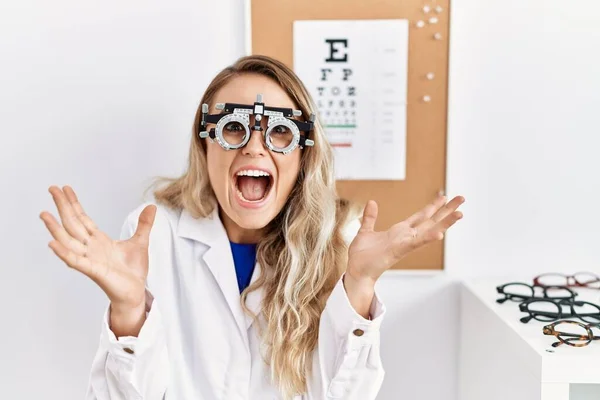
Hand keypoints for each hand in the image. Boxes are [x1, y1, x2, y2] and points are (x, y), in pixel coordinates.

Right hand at [40, 186, 156, 311]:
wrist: (136, 291)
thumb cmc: (133, 271)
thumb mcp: (140, 242)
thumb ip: (144, 225)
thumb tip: (152, 207)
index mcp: (99, 240)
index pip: (82, 218)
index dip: (74, 203)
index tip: (65, 189)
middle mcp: (90, 247)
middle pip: (72, 223)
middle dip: (62, 206)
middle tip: (51, 188)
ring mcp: (89, 259)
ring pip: (68, 241)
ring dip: (55, 228)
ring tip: (44, 214)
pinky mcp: (93, 271)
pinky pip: (75, 261)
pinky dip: (64, 253)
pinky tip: (53, 243)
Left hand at [347, 194, 464, 282]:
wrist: (356, 272)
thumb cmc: (362, 256)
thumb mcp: (365, 231)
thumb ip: (370, 217)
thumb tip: (372, 202)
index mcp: (399, 231)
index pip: (420, 216)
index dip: (432, 206)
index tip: (444, 196)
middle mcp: (406, 237)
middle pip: (430, 221)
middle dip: (446, 210)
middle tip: (461, 198)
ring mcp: (405, 244)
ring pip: (429, 231)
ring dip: (445, 223)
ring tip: (460, 213)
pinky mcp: (399, 251)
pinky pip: (416, 243)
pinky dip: (428, 238)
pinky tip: (440, 233)